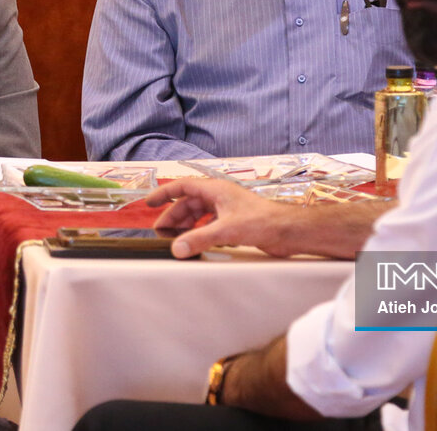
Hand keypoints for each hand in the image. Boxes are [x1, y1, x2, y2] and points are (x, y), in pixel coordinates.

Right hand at [147, 179, 302, 258]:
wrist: (287, 230)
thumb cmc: (262, 221)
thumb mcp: (226, 231)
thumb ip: (199, 240)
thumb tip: (177, 249)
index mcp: (216, 190)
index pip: (183, 186)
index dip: (164, 193)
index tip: (149, 202)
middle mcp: (220, 197)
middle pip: (189, 203)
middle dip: (173, 216)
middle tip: (161, 232)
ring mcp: (227, 210)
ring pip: (199, 215)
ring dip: (186, 226)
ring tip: (176, 240)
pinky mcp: (234, 223)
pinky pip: (209, 225)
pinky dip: (199, 232)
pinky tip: (196, 243)